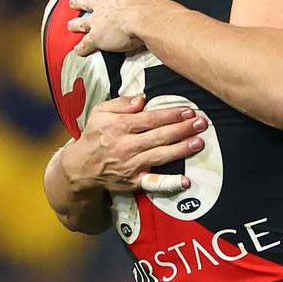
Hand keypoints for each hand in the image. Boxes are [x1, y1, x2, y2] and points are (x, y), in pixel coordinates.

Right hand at [61, 95, 207, 193]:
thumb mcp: (100, 113)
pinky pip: (154, 183)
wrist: (80, 168)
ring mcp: (131, 165)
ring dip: (182, 149)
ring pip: (161, 155)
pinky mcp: (134, 181)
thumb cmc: (94, 136)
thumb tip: (142, 98)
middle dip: (183, 128)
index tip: (188, 110)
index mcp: (119, 127)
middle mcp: (126, 146)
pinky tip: (185, 181)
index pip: (150, 119)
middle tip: (202, 123)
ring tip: (199, 142)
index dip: (171, 115)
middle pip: (159, 136)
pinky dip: (169, 183)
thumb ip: (121, 103)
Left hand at [68, 0, 169, 55]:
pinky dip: (81, 48)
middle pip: (85, 1)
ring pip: (82, 22)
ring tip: (71, 25)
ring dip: (75, 24)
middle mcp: (101, 3)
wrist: (145, 18)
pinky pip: (86, 43)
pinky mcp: (97, 37)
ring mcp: (97, 20)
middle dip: (78, 1)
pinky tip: (78, 50)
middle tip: (73, 2)